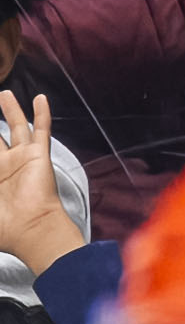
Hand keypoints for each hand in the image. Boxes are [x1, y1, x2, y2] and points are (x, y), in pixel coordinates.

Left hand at [0, 93, 77, 276]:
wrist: (29, 229)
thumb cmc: (2, 224)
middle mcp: (3, 165)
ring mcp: (21, 159)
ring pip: (14, 127)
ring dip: (10, 111)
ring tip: (4, 94)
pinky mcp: (37, 156)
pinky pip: (40, 131)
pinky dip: (41, 114)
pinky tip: (40, 99)